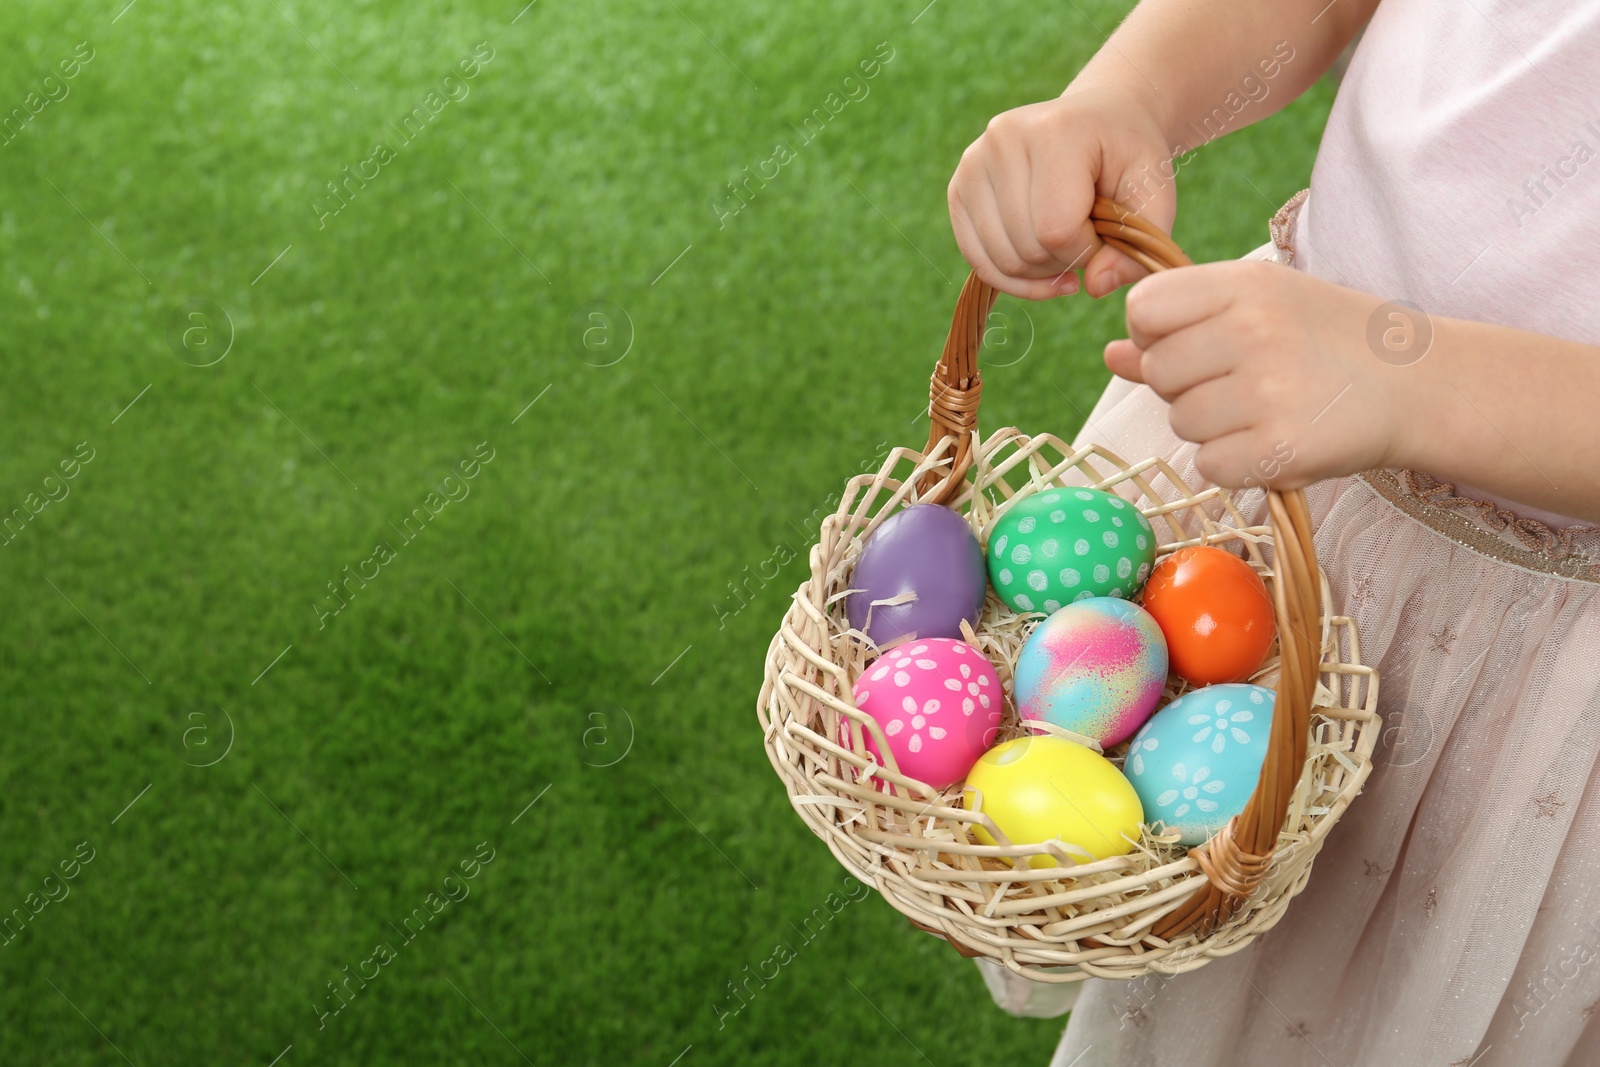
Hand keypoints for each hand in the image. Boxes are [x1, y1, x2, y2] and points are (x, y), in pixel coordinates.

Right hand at [948, 87, 1175, 300]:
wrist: (1100, 119)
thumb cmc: (1128, 158)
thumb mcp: (1154, 193)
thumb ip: (1136, 246)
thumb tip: (1095, 287)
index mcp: (1054, 132)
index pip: (1057, 229)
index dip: (1087, 251)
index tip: (1107, 234)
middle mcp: (1003, 140)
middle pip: (1025, 247)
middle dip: (1064, 261)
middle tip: (1089, 239)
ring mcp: (974, 162)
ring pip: (1000, 259)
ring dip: (1039, 271)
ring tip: (1066, 247)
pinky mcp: (959, 187)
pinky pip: (977, 259)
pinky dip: (1011, 277)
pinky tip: (1040, 267)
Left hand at [1106, 260, 1405, 489]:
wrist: (1418, 383)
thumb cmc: (1328, 339)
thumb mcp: (1259, 309)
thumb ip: (1179, 329)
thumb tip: (1110, 354)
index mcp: (1243, 285)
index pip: (1144, 308)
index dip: (1154, 333)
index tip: (1193, 342)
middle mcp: (1252, 331)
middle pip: (1158, 371)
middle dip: (1186, 385)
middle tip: (1242, 381)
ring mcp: (1267, 390)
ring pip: (1180, 421)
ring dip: (1212, 426)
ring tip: (1265, 408)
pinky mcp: (1281, 447)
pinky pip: (1209, 465)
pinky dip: (1234, 463)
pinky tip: (1273, 439)